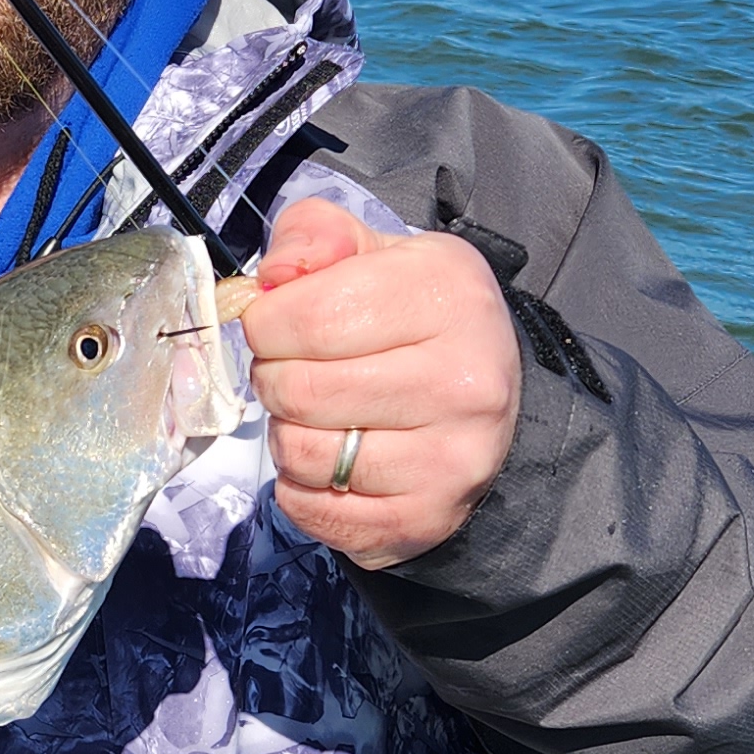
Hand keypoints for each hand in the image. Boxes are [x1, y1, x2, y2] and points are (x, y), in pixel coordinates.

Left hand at [245, 196, 521, 569]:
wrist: (486, 392)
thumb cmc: (415, 316)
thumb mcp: (373, 250)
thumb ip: (313, 237)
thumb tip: (272, 279)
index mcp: (447, 296)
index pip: (307, 317)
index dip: (266, 324)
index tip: (275, 326)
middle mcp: (462, 381)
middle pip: (300, 389)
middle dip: (273, 378)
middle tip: (293, 372)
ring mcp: (451, 459)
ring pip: (303, 453)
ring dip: (286, 434)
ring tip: (316, 415)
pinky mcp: (428, 517)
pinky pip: (316, 511)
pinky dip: (301, 488)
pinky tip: (329, 459)